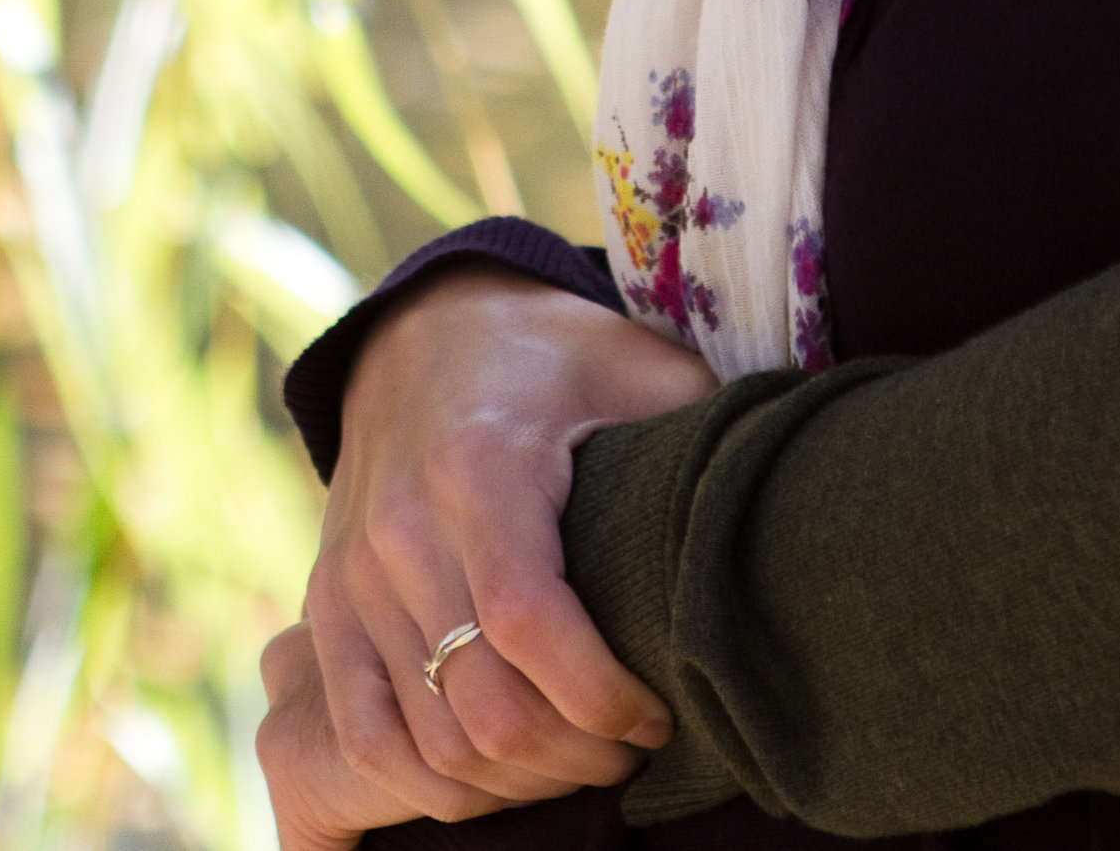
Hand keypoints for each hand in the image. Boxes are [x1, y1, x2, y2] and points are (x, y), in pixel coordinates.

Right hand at [280, 268, 715, 822]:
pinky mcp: (328, 612)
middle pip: (484, 709)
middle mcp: (403, 533)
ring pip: (432, 745)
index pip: (530, 623)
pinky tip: (503, 773)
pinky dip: (433, 785)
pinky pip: (367, 742)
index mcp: (480, 468)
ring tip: (583, 760)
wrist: (421, 334)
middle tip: (634, 749)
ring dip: (517, 783)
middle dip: (575, 757)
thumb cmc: (551, 353)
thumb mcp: (634, 359)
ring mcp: (355, 581)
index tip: (660, 713)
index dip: (602, 695)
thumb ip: (697, 419)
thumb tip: (791, 483)